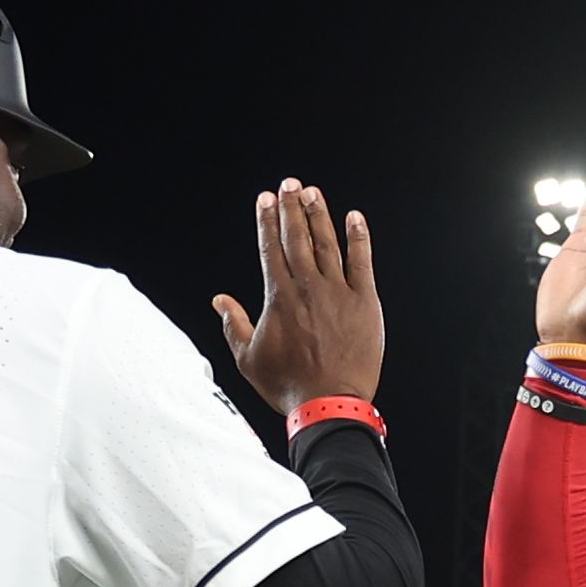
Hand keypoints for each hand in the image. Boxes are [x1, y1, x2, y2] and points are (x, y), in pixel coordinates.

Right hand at [215, 180, 382, 412]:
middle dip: (291, 207)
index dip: (267, 219)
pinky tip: (355, 218)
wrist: (330, 404)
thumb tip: (219, 300)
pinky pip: (362, 263)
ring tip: (313, 192)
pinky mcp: (365, 304)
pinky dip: (359, 238)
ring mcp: (338, 293)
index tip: (265, 198)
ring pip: (327, 244)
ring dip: (320, 215)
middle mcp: (307, 287)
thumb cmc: (288, 386)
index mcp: (278, 297)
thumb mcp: (249, 358)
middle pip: (297, 237)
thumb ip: (233, 324)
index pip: (270, 247)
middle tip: (289, 183)